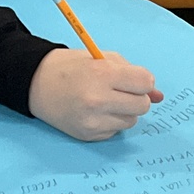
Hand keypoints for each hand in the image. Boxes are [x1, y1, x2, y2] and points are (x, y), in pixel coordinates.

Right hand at [28, 48, 163, 141]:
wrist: (35, 83)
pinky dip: (110, 121)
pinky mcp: (88, 135)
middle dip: (135, 97)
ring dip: (124, 111)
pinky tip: (94, 112)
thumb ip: (131, 72)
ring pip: (131, 121)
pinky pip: (115, 131)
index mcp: (102, 74)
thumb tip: (158, 96)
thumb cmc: (69, 67)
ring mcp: (92, 121)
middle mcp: (98, 100)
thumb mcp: (100, 58)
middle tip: (118, 90)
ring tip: (104, 100)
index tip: (131, 79)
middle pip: (142, 106)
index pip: (144, 83)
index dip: (141, 80)